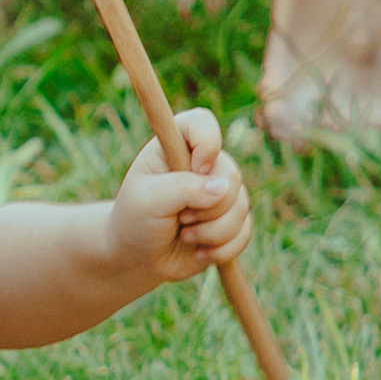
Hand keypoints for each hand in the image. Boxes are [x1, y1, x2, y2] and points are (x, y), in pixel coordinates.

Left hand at [115, 108, 250, 288]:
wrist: (138, 257)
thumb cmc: (136, 220)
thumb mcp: (148, 201)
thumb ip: (182, 188)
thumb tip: (223, 188)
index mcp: (177, 145)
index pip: (202, 123)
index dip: (206, 144)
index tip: (194, 168)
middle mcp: (204, 164)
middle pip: (230, 176)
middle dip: (206, 207)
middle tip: (178, 217)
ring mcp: (221, 191)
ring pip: (241, 208)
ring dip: (211, 232)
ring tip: (185, 236)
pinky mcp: (232, 220)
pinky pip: (244, 232)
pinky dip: (222, 249)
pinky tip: (199, 251)